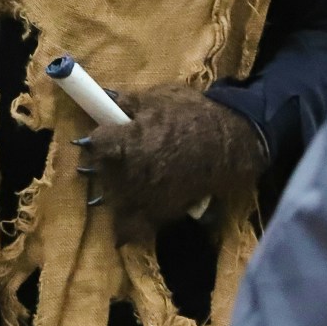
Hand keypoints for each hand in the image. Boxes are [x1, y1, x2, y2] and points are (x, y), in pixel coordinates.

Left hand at [76, 86, 265, 245]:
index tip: (106, 135)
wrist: (232, 144)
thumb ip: (128, 103)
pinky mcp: (159, 214)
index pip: (94, 143)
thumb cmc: (195, 115)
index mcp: (127, 141)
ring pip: (110, 200)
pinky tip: (128, 215)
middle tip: (117, 155)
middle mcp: (130, 173)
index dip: (98, 138)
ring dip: (112, 190)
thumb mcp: (160, 97)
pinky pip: (132, 228)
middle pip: (99, 172)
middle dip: (104, 163)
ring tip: (123, 180)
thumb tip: (105, 102)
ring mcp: (144, 196)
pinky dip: (126, 225)